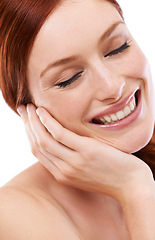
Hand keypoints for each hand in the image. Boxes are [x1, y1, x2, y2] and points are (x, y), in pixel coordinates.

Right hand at [17, 104, 152, 201]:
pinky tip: (43, 112)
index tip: (26, 121)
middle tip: (23, 110)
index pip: (38, 153)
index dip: (29, 135)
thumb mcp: (85, 172)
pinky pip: (60, 134)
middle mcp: (64, 170)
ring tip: (29, 107)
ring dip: (33, 121)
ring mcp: (73, 162)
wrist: (131, 185)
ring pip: (44, 139)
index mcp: (62, 175)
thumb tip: (61, 144)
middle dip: (27, 125)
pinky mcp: (85, 152)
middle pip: (37, 145)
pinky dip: (48, 122)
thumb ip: (70, 161)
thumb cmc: (110, 176)